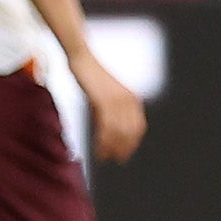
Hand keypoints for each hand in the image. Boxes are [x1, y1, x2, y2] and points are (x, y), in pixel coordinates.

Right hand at [72, 47, 145, 162]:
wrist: (82, 60)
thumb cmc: (91, 77)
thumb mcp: (105, 96)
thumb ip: (110, 112)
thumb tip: (107, 133)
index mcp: (132, 99)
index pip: (138, 127)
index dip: (132, 143)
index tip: (125, 154)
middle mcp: (128, 100)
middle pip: (130, 132)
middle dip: (123, 148)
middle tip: (115, 160)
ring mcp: (117, 100)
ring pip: (118, 132)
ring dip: (112, 147)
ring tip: (105, 158)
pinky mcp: (103, 101)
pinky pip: (106, 127)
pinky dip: (103, 141)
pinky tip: (99, 149)